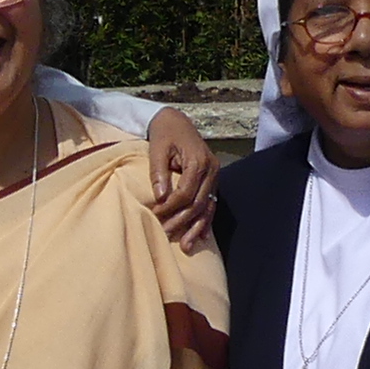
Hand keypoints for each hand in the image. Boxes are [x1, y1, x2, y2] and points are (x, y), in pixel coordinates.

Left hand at [142, 109, 216, 253]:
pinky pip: (211, 204)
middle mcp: (211, 169)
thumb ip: (158, 173)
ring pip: (207, 208)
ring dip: (196, 228)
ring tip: (185, 246)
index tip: (155, 215)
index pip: (185, 192)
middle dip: (181, 221)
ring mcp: (215, 176)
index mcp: (198, 161)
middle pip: (198, 203)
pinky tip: (199, 237)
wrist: (176, 121)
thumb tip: (160, 198)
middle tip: (165, 234)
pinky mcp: (213, 180)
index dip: (170, 207)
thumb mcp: (157, 149)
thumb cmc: (164, 134)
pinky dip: (205, 221)